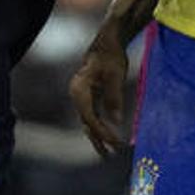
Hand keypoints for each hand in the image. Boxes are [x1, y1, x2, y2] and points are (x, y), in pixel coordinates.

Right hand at [69, 30, 130, 153]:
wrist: (108, 40)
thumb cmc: (111, 55)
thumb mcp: (115, 75)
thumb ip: (114, 98)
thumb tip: (117, 121)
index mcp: (79, 89)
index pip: (90, 118)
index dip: (103, 132)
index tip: (117, 142)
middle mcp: (77, 94)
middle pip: (86, 123)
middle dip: (99, 139)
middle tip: (112, 154)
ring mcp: (81, 96)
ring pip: (88, 121)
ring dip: (98, 137)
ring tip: (108, 153)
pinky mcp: (88, 96)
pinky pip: (92, 116)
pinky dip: (100, 127)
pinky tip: (108, 137)